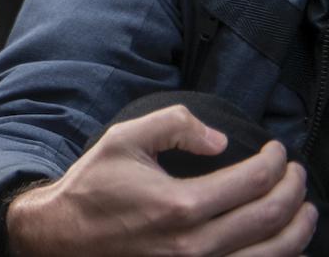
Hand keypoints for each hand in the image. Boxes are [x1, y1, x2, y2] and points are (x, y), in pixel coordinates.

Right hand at [6, 106, 313, 256]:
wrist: (65, 235)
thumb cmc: (94, 188)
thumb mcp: (123, 140)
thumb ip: (173, 126)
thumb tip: (220, 139)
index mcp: (180, 204)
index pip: (252, 181)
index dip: (275, 163)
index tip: (277, 151)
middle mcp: (196, 243)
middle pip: (270, 218)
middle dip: (293, 191)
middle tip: (296, 174)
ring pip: (273, 254)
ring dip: (298, 229)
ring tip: (305, 209)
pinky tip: (283, 243)